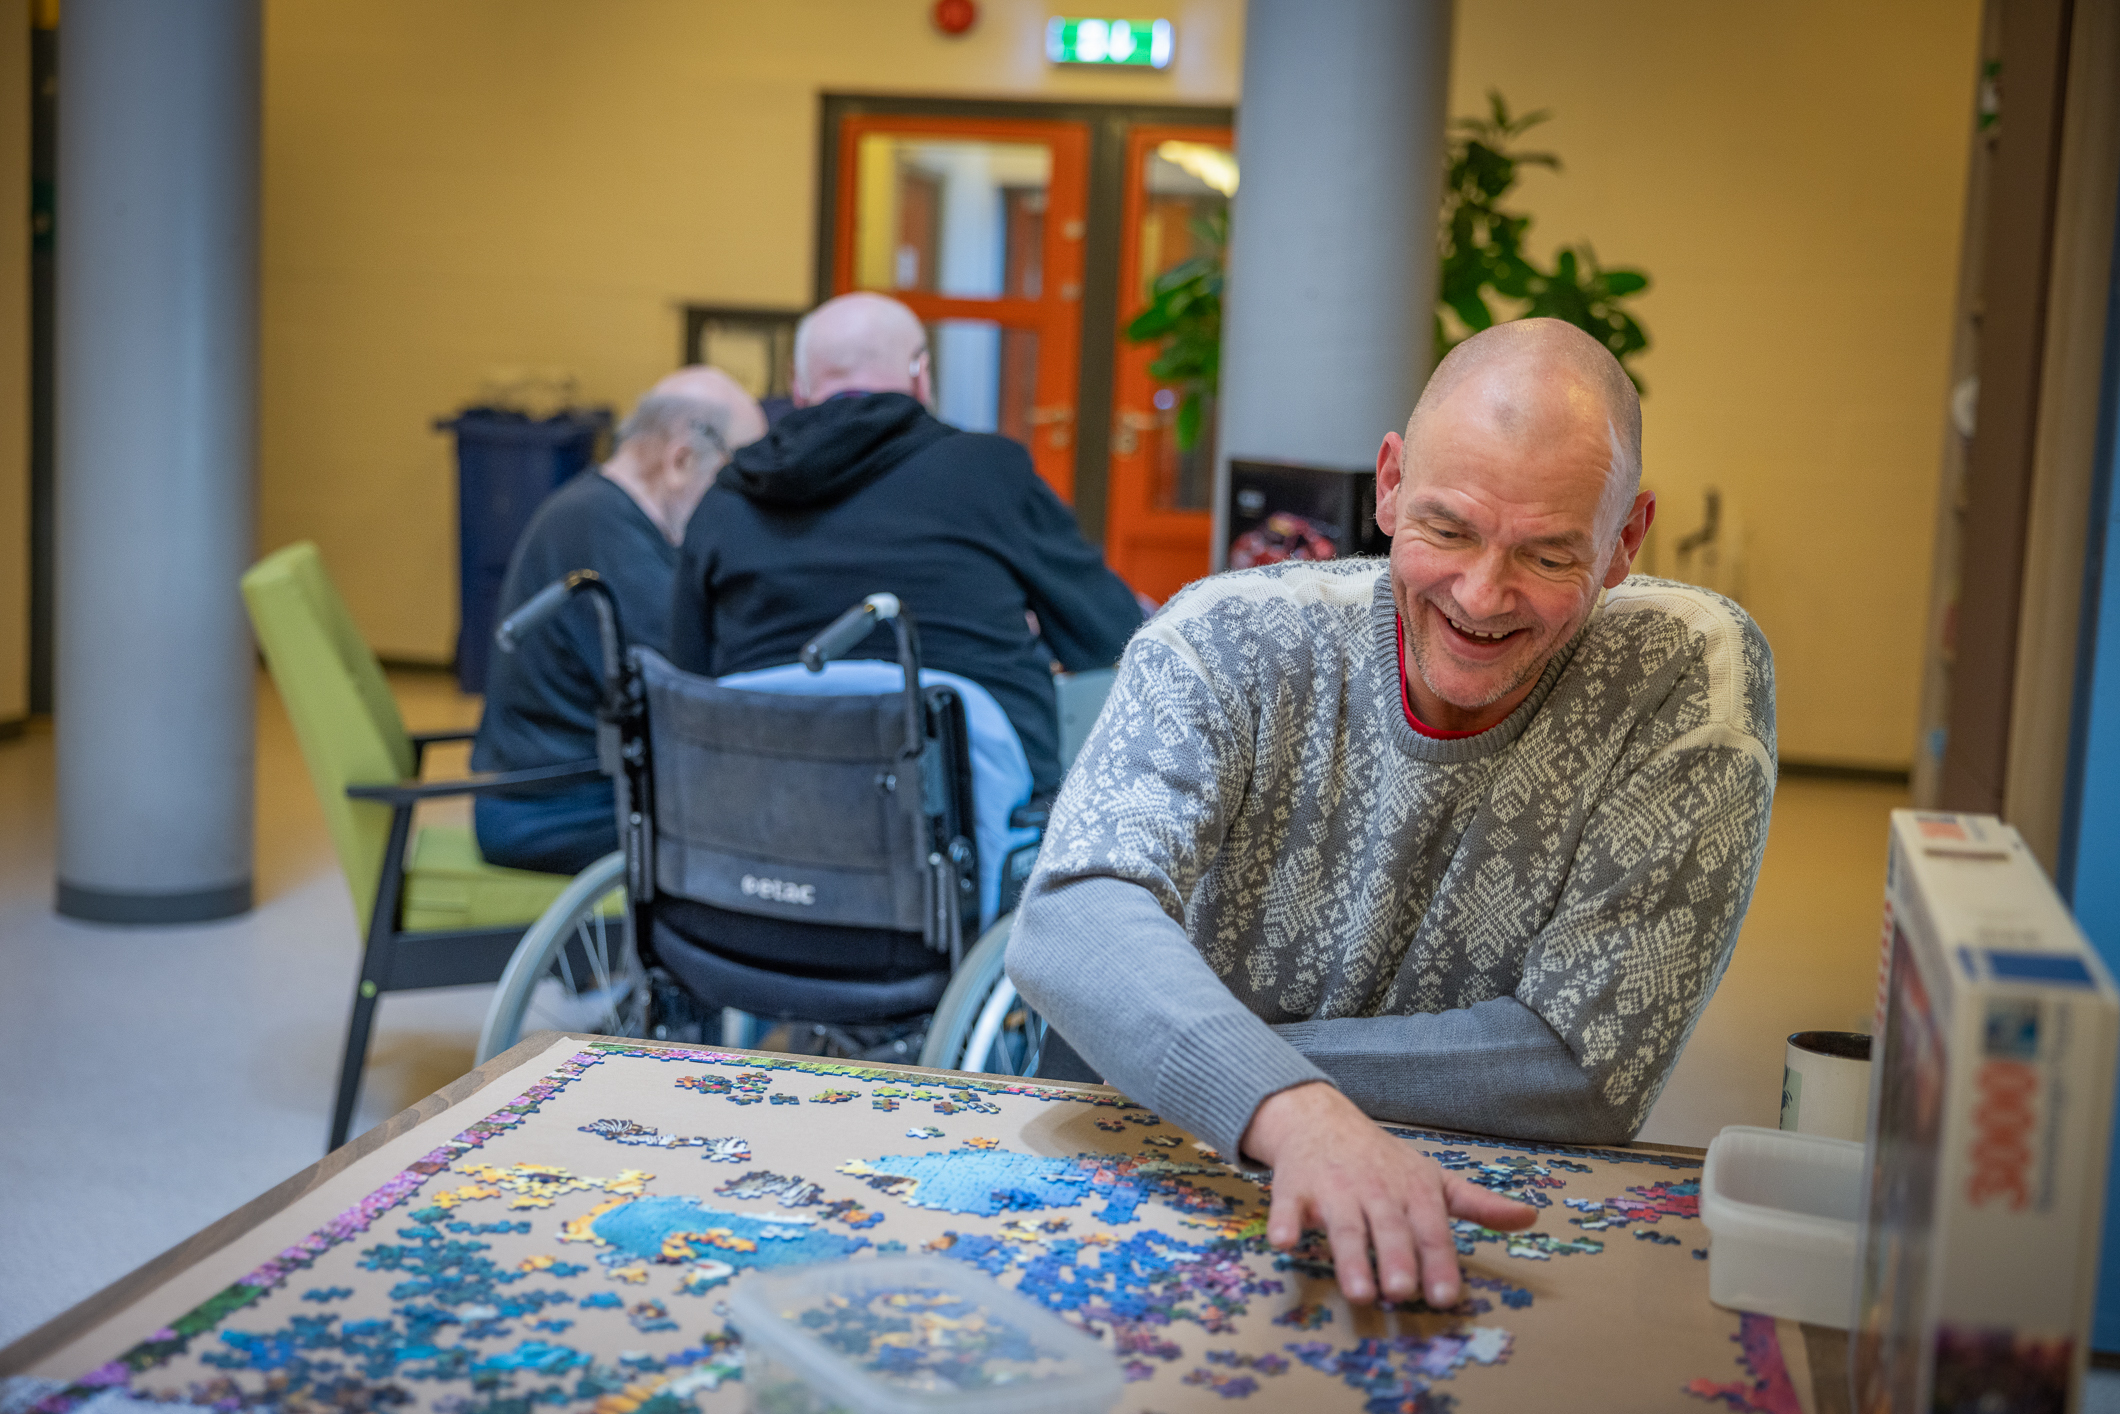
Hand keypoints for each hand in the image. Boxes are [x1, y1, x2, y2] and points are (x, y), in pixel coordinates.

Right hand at [1241, 1081, 1537, 1305]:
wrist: (1320, 1119)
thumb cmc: (1382, 1161)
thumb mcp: (1432, 1179)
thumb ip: (1477, 1204)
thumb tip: (1530, 1218)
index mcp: (1413, 1191)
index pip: (1431, 1230)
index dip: (1439, 1263)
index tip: (1446, 1297)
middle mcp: (1375, 1189)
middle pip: (1388, 1228)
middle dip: (1395, 1258)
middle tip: (1400, 1291)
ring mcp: (1334, 1188)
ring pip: (1344, 1224)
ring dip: (1350, 1257)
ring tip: (1358, 1291)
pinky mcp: (1295, 1188)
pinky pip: (1287, 1207)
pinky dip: (1284, 1223)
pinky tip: (1283, 1243)